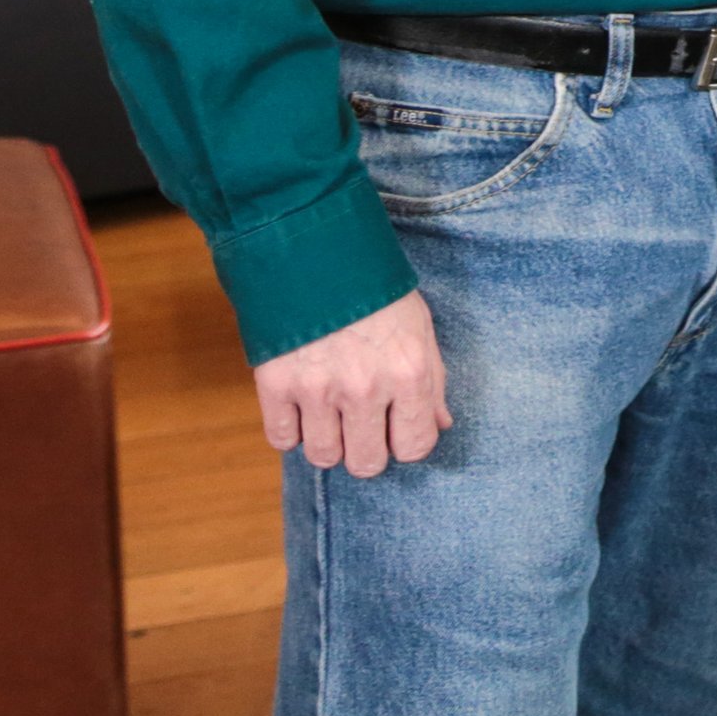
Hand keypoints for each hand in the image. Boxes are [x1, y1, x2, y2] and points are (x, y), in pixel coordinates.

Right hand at [256, 290, 448, 476]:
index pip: (414, 447)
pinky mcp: (276, 384)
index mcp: (408, 373)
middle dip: (366, 451)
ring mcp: (318, 389)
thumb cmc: (376, 290)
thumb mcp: (419, 327)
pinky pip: (282, 439)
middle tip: (362, 426)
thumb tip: (440, 426)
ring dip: (329, 442)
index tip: (398, 430)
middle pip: (365, 464)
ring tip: (332, 413)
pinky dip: (291, 430)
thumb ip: (432, 381)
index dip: (407, 443)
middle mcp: (365, 387)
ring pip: (323, 457)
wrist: (316, 251)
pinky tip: (302, 406)